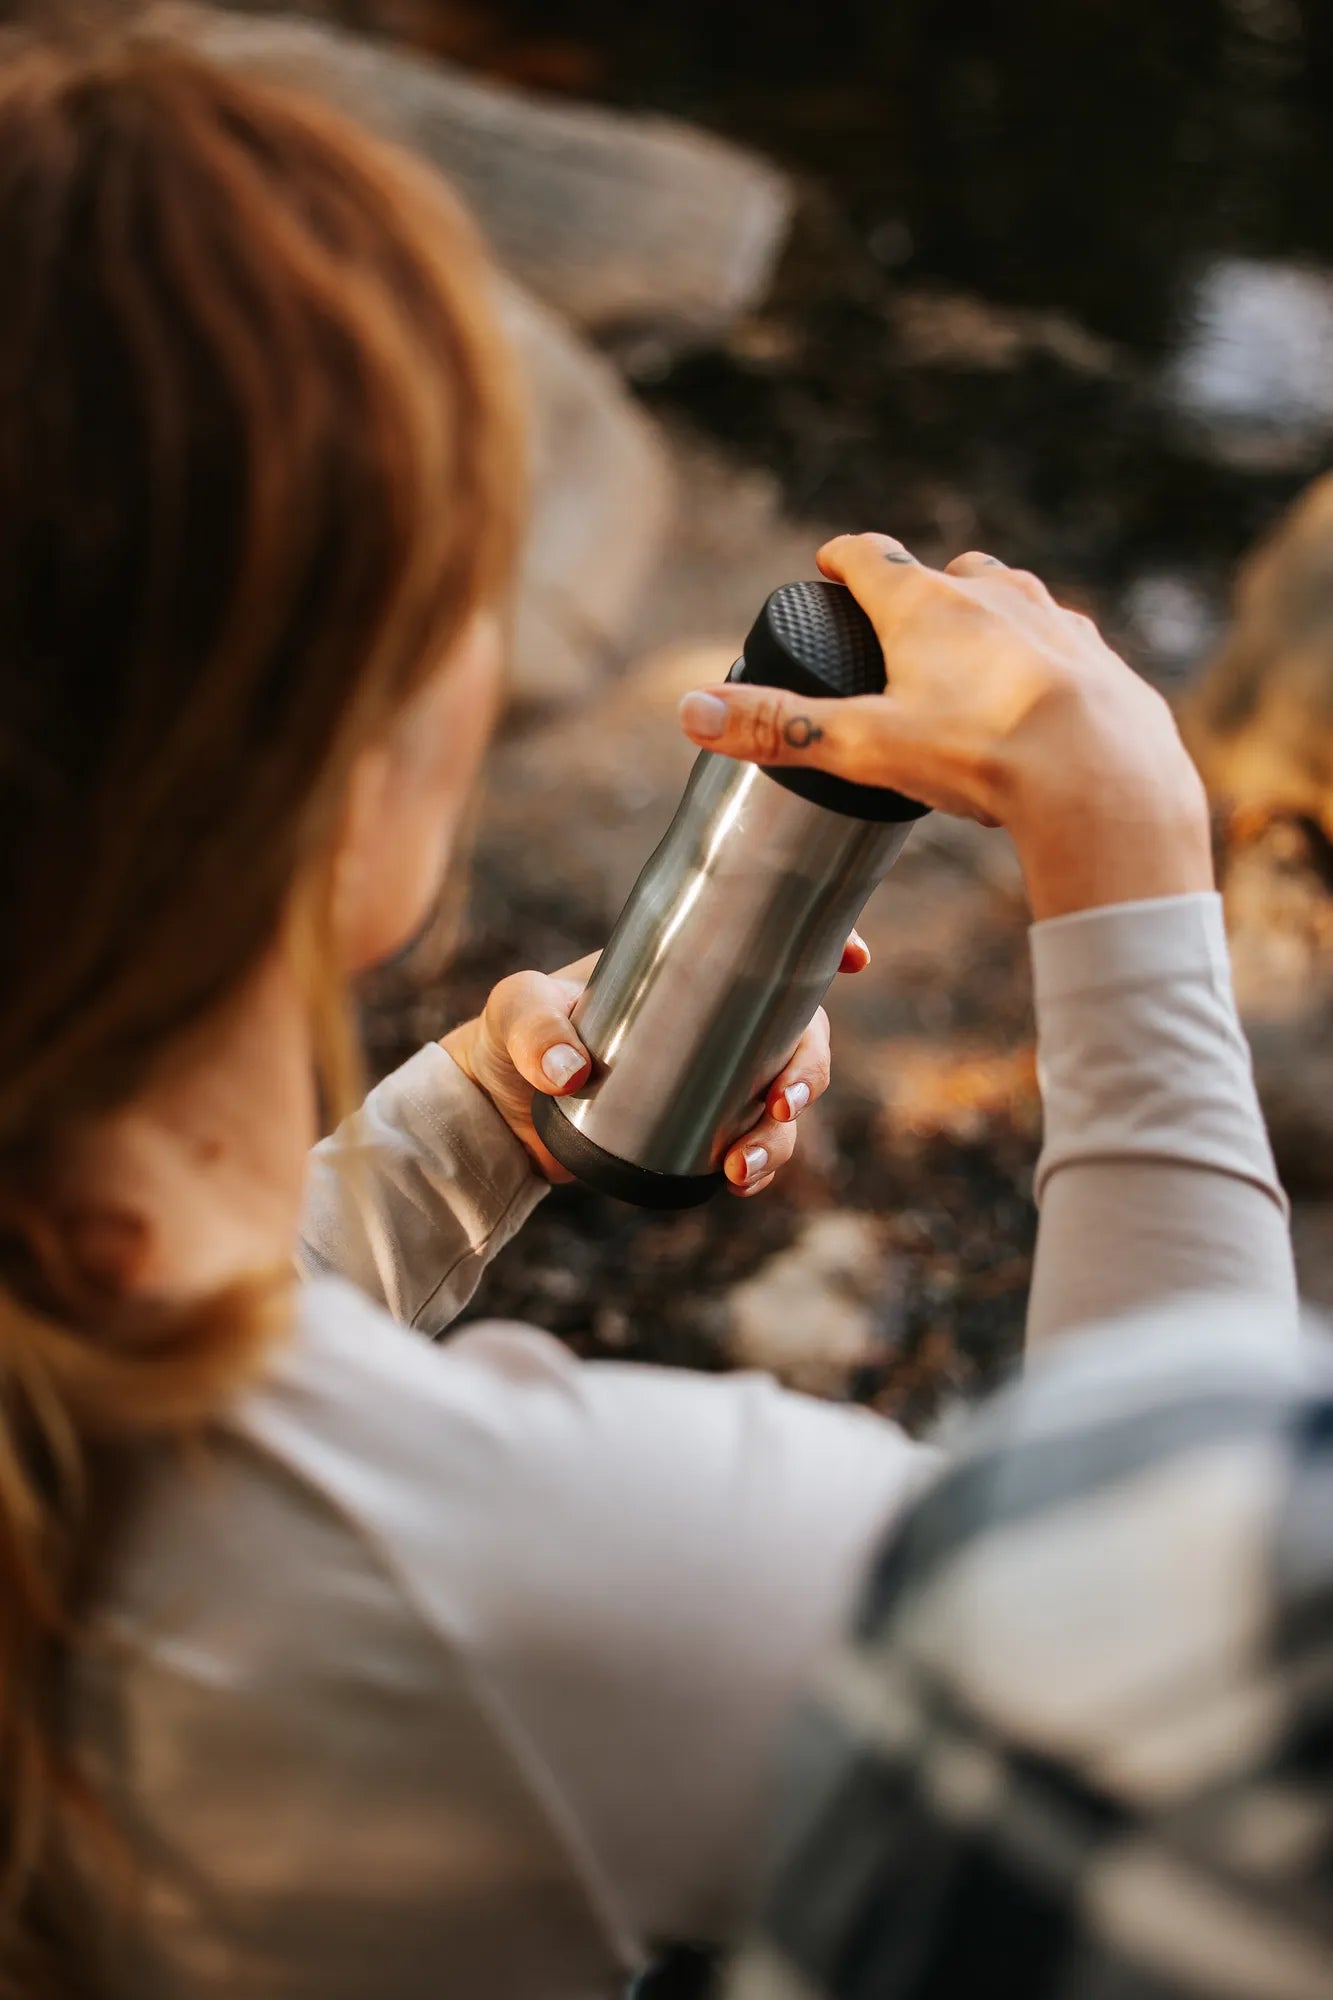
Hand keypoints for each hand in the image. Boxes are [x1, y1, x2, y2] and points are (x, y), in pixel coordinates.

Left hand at [441, 936, 869, 1193]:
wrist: (496, 1110)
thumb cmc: (510, 1036)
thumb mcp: (515, 1012)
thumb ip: (537, 1029)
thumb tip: (573, 1072)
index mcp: (686, 971)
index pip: (768, 949)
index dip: (827, 948)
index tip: (859, 957)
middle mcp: (714, 1022)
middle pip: (798, 1034)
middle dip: (810, 1068)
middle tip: (782, 1104)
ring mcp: (713, 1078)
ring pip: (783, 1099)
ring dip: (782, 1136)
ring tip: (743, 1169)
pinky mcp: (700, 1128)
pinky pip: (753, 1145)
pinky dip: (759, 1166)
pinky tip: (739, 1182)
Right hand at [678, 534, 1212, 919]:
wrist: (1104, 778)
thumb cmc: (980, 754)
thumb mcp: (862, 747)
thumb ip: (780, 728)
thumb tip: (691, 713)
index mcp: (927, 605)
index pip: (871, 557)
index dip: (843, 557)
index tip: (829, 561)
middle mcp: (996, 596)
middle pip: (951, 572)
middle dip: (924, 589)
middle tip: (903, 621)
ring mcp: (1058, 624)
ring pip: (1016, 601)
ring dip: (992, 618)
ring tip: (975, 660)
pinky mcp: (1105, 664)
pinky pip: (1068, 650)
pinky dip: (1046, 665)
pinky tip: (1042, 703)